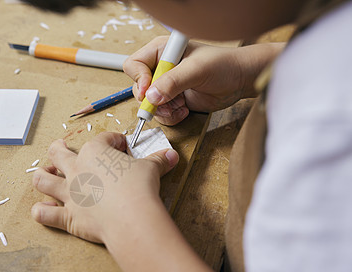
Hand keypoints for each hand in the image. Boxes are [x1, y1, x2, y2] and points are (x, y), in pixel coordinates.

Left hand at [30, 132, 178, 243]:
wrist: (131, 217)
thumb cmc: (139, 188)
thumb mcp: (151, 168)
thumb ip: (158, 160)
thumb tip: (171, 155)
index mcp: (95, 152)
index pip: (103, 139)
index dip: (114, 141)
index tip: (122, 146)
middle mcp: (76, 169)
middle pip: (59, 153)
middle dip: (59, 148)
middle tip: (61, 146)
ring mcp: (69, 192)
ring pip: (43, 180)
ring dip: (42, 176)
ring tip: (44, 173)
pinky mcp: (68, 216)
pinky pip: (45, 214)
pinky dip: (41, 211)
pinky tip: (42, 209)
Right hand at [124, 37, 283, 124]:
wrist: (241, 80)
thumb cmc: (224, 65)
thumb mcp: (196, 70)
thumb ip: (173, 82)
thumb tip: (150, 96)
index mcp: (162, 52)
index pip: (134, 65)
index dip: (138, 79)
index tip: (148, 91)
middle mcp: (161, 68)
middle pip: (139, 88)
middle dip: (152, 100)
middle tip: (167, 104)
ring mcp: (167, 86)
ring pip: (149, 104)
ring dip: (163, 110)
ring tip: (181, 106)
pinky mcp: (174, 100)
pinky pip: (161, 113)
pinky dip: (170, 116)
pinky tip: (184, 110)